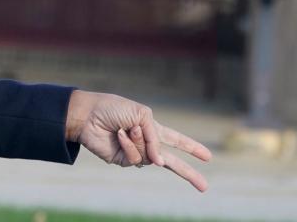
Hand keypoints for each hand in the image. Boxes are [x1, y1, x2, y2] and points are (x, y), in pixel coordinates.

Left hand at [66, 90, 211, 191]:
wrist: (88, 115)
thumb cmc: (113, 109)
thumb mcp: (141, 114)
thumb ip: (155, 137)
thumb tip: (159, 163)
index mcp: (151, 128)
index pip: (176, 139)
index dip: (191, 147)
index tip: (208, 157)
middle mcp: (145, 143)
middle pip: (172, 161)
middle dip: (188, 172)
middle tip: (204, 188)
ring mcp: (134, 153)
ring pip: (149, 156)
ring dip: (138, 140)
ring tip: (124, 128)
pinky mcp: (122, 160)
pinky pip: (134, 157)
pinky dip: (128, 144)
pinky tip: (117, 134)